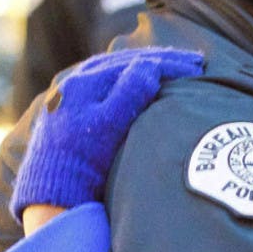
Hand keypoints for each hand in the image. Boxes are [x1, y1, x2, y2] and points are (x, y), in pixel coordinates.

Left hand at [11, 47, 202, 219]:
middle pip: (125, 63)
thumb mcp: (109, 124)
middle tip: (194, 62)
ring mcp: (74, 96)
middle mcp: (76, 82)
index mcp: (85, 82)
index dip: (169, 63)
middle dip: (162, 61)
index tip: (198, 67)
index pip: (135, 63)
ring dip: (147, 68)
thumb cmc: (82, 159)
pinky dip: (131, 80)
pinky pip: (107, 85)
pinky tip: (145, 84)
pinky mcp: (73, 111)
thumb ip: (129, 93)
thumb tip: (151, 67)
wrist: (54, 190)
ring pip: (116, 72)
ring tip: (174, 68)